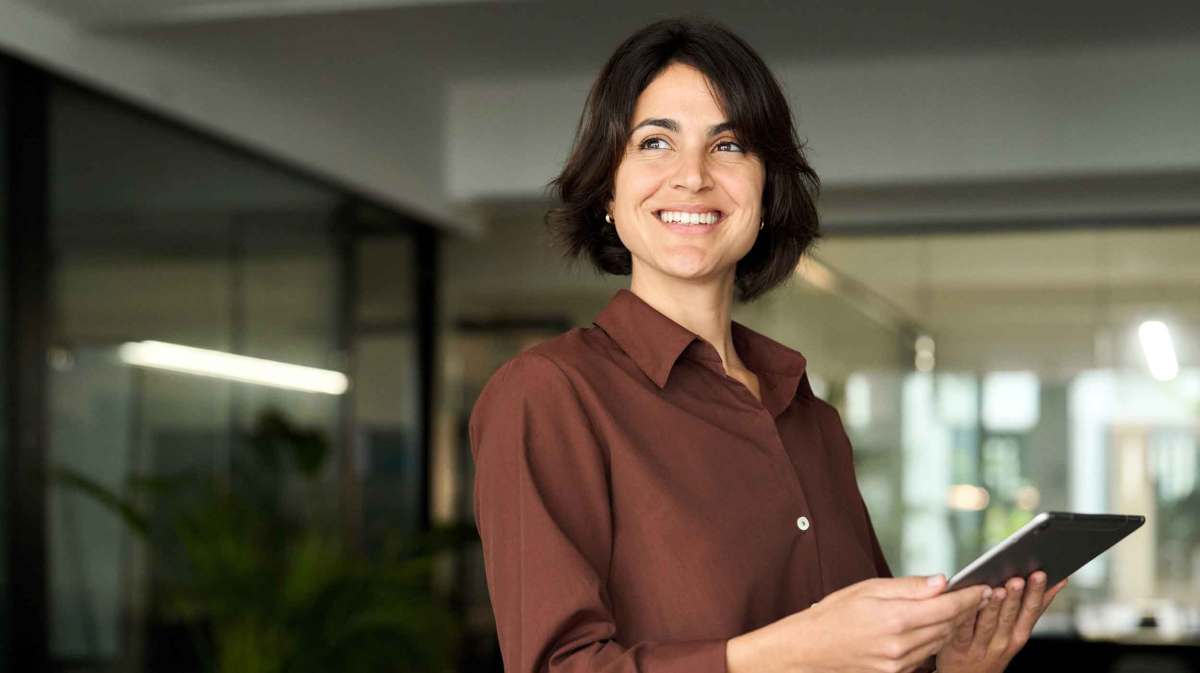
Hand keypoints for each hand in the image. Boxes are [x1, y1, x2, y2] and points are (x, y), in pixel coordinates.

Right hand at [728, 574, 988, 672]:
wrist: (809, 649)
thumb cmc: (833, 614)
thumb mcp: (868, 589)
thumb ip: (908, 587)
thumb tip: (942, 581)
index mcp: (895, 618)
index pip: (946, 607)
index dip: (970, 597)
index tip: (984, 588)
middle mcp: (900, 645)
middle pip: (948, 626)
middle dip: (966, 610)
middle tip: (980, 595)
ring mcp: (898, 664)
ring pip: (940, 642)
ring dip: (953, 625)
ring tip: (960, 609)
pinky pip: (924, 656)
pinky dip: (934, 640)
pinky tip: (935, 628)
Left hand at [935, 571, 1067, 672]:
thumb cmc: (992, 647)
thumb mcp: (1017, 631)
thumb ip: (1029, 608)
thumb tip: (1054, 580)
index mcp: (1017, 635)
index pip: (1031, 612)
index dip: (1037, 594)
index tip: (1041, 575)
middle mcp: (1002, 642)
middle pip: (1010, 616)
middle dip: (1016, 596)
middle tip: (1019, 579)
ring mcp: (980, 646)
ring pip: (988, 623)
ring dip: (994, 606)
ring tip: (998, 589)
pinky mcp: (957, 647)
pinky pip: (961, 628)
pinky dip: (966, 616)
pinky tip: (968, 602)